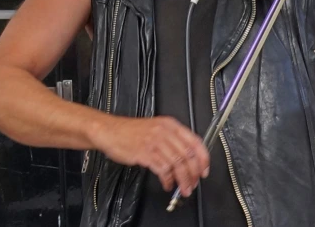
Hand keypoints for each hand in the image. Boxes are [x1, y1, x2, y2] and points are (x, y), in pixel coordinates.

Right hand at [91, 115, 209, 195]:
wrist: (110, 131)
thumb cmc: (132, 131)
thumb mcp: (157, 128)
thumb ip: (173, 140)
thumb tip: (188, 157)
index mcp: (171, 125)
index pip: (195, 141)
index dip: (203, 158)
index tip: (204, 170)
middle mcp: (165, 132)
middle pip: (187, 155)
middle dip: (193, 173)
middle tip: (194, 183)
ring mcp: (155, 142)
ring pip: (177, 164)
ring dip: (182, 179)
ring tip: (182, 188)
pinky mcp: (145, 153)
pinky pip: (163, 169)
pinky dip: (167, 180)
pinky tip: (167, 184)